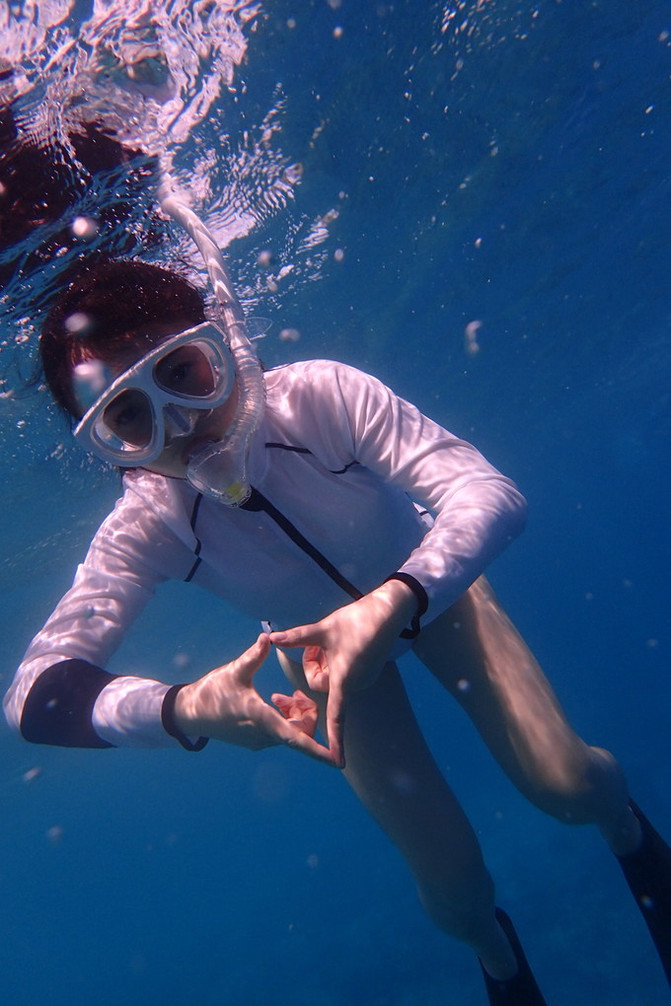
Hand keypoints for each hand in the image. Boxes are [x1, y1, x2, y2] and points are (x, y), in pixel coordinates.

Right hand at [174, 633, 334, 764]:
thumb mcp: (234, 671)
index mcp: (262, 720)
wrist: (190, 714)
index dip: (319, 750)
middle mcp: (264, 736)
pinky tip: (277, 702)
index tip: (337, 760)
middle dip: (306, 713)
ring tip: (285, 696)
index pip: (297, 739)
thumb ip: (254, 655)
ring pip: (292, 733)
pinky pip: (282, 734)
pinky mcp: (255, 740)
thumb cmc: (211, 692)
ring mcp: (259, 741)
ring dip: (295, 715)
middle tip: (297, 694)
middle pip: (300, 731)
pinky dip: (286, 719)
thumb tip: (268, 636)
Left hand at [269, 580, 416, 767]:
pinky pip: (342, 673)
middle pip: (321, 683)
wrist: (389, 612)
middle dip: (314, 664)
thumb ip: (296, 637)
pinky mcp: (367, 672)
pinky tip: (342, 641)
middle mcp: (355, 684)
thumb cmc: (356, 620)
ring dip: (325, 660)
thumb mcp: (323, 628)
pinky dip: (336, 660)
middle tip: (318, 642)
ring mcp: (362, 679)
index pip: (336, 716)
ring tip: (333, 639)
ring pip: (331, 676)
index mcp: (343, 679)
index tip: (337, 761)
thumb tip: (272, 638)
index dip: (335, 740)